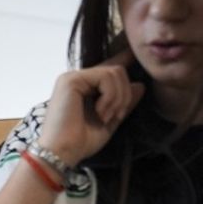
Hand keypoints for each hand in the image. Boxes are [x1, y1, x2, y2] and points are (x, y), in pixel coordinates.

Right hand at [38, 47, 145, 164]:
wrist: (62, 152)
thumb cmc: (80, 142)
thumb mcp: (109, 120)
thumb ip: (123, 103)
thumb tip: (140, 85)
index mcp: (83, 88)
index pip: (108, 69)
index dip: (123, 58)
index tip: (133, 51)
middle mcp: (76, 79)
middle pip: (118, 71)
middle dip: (124, 95)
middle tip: (116, 116)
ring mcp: (72, 78)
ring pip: (115, 73)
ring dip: (118, 98)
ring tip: (106, 117)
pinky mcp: (71, 80)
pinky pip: (106, 77)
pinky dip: (110, 96)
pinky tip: (99, 112)